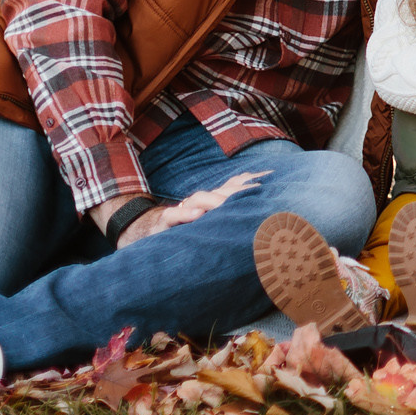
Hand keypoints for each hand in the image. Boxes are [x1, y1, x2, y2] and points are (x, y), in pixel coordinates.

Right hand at [106, 170, 268, 249]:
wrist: (144, 232)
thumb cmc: (183, 231)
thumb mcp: (208, 226)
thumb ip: (227, 218)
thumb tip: (257, 217)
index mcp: (212, 203)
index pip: (233, 189)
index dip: (250, 185)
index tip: (271, 182)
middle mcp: (199, 203)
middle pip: (221, 192)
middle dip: (239, 190)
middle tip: (258, 191)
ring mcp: (182, 211)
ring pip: (200, 199)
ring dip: (215, 200)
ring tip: (229, 203)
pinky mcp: (165, 222)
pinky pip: (174, 216)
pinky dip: (185, 214)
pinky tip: (197, 215)